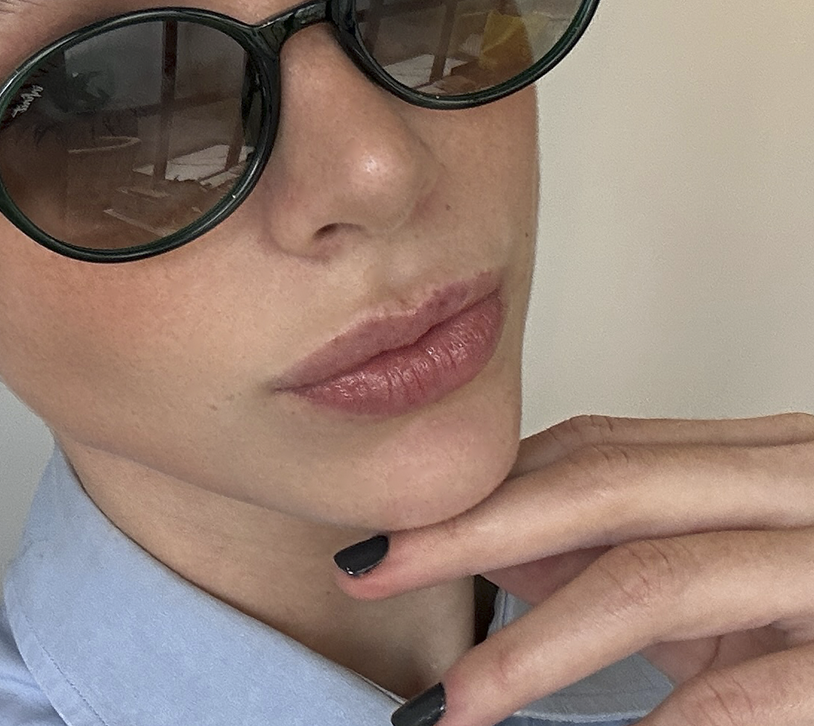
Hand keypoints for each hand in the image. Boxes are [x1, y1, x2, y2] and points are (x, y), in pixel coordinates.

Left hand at [335, 414, 813, 725]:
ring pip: (656, 580)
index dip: (489, 485)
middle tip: (375, 569)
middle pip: (604, 488)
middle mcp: (800, 487)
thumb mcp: (740, 560)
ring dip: (538, 649)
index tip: (399, 529)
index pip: (597, 448)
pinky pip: (751, 696)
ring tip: (454, 708)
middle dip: (474, 529)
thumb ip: (634, 541)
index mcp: (761, 457)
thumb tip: (499, 544)